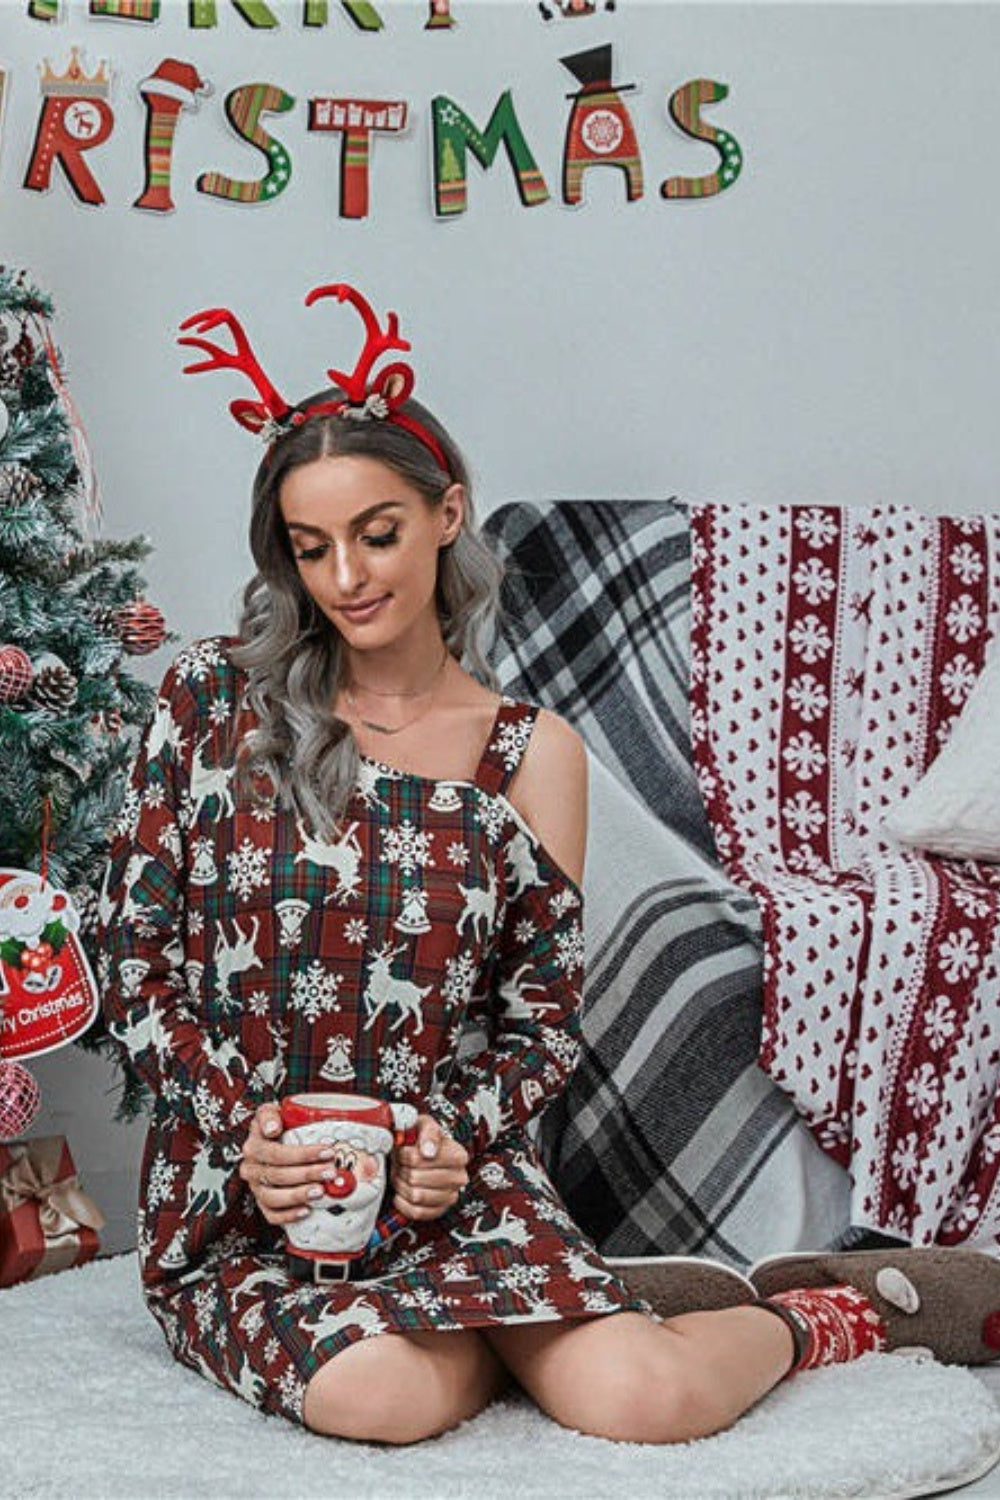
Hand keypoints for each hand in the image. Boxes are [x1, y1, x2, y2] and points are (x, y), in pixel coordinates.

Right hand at [238, 1102, 337, 1227]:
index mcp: (253, 1146)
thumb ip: (269, 1114)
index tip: (326, 1151)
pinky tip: (307, 1210)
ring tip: (321, 1191)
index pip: (275, 1153)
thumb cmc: (276, 1125)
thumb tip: (273, 1128)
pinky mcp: (262, 1204)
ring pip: (273, 1198)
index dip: (302, 1154)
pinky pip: (271, 1215)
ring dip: (299, 1195)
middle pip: (277, 1175)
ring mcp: (256, 1188)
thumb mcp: (270, 1111)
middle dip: (307, 1174)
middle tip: (330, 1171)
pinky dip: (289, 1215)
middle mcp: (251, 1168)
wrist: (271, 1138)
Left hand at [390, 1114, 468, 1221]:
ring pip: (415, 1196)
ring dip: (402, 1185)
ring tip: (402, 1176)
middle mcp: (459, 1178)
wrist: (415, 1157)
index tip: (404, 1150)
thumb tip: (428, 1151)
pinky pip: (415, 1212)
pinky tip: (402, 1192)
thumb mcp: (424, 1125)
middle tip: (401, 1164)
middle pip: (416, 1178)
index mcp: (458, 1155)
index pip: (423, 1159)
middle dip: (402, 1170)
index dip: (407, 1155)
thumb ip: (428, 1132)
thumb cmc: (420, 1140)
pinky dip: (403, 1203)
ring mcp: (450, 1197)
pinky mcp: (439, 1211)